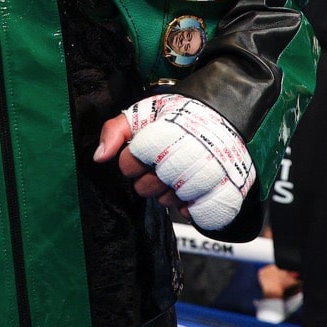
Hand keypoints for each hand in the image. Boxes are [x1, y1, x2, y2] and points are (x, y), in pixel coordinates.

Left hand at [94, 95, 254, 230]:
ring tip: (176, 175)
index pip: (129, 162)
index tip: (141, 151)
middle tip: (158, 166)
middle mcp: (192, 153)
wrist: (220, 115)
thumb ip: (116, 130)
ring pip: (168, 202)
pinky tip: (191, 193)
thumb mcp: (142, 112)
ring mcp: (211, 174)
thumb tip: (99, 157)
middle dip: (146, 180)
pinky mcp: (227, 190)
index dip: (130, 160)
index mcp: (167, 131)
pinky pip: (198, 214)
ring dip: (167, 193)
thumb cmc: (176, 116)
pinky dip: (190, 208)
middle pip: (146, 188)